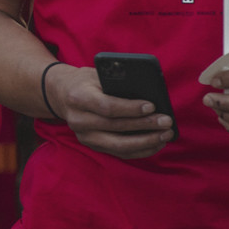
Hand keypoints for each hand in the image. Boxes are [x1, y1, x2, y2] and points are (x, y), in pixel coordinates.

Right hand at [46, 63, 173, 158]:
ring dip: (145, 142)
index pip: (107, 107)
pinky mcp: (92, 145)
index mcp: (77, 98)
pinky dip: (140, 151)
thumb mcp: (97, 75)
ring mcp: (84, 136)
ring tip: (166, 135)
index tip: (152, 106)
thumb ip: (117, 83)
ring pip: (118, 146)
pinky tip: (156, 144)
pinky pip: (120, 153)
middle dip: (144, 125)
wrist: (62, 94)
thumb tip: (150, 94)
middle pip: (115, 127)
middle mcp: (78, 120)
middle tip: (166, 121)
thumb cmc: (86, 82)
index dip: (130, 108)